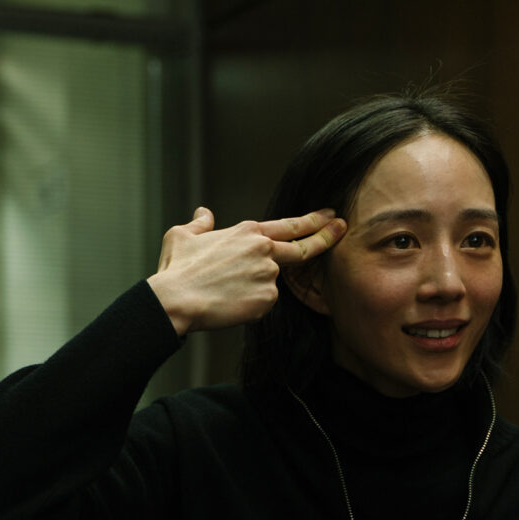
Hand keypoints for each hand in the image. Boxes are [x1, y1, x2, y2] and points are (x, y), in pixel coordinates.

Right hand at [147, 206, 344, 335]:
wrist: (176, 299)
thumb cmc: (177, 269)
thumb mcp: (181, 235)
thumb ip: (199, 223)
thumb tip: (204, 213)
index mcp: (248, 232)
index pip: (289, 225)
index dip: (313, 220)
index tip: (329, 215)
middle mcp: (264, 250)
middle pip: (303, 247)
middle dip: (326, 236)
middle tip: (342, 228)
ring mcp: (268, 275)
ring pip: (271, 284)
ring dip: (255, 288)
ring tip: (224, 291)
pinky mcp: (266, 300)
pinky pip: (264, 304)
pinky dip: (250, 306)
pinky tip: (229, 304)